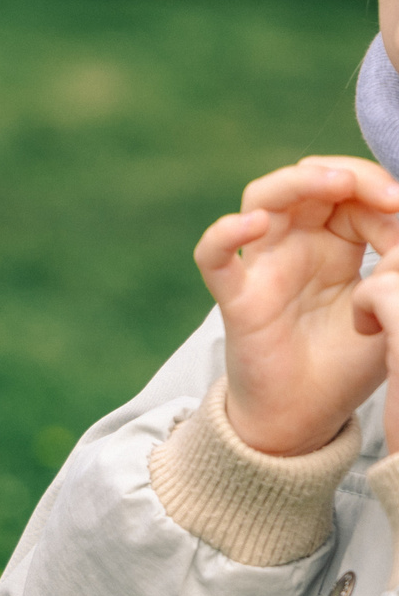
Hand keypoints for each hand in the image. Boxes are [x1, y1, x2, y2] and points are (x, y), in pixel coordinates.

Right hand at [197, 156, 398, 453]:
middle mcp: (295, 246)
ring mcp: (262, 266)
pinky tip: (249, 224)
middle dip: (348, 176)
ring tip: (332, 182)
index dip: (380, 193)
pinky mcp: (236, 296)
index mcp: (335, 246)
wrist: (305, 419)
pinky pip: (215, 256)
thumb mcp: (391, 305)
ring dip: (296, 183)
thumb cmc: (347, 363)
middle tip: (387, 194)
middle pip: (307, 183)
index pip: (352, 197)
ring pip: (262, 200)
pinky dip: (224, 234)